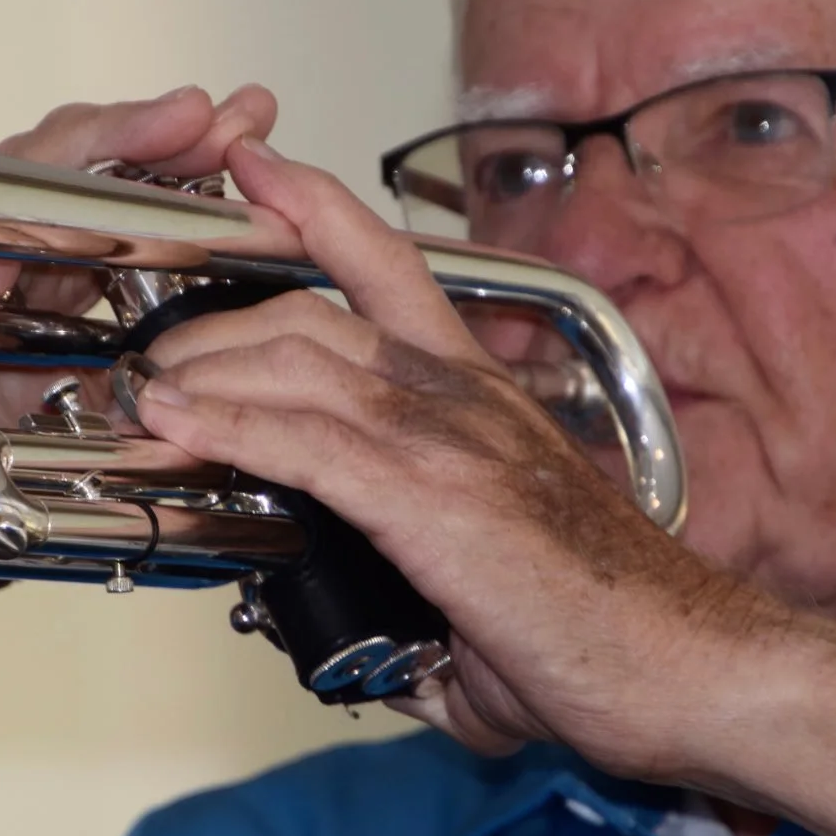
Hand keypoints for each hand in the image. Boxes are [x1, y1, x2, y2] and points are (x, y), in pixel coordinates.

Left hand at [133, 136, 768, 777]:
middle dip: (216, 322)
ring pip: (296, 363)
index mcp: (481, 396)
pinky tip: (176, 428)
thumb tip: (372, 638)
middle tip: (160, 353)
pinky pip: (304, 444)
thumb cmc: (608, 626)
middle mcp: (462, 397)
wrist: (690, 667)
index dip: (316, 205)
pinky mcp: (431, 502)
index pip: (391, 266)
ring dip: (204, 372)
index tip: (255, 168)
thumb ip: (422, 580)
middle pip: (312, 311)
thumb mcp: (495, 570)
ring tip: (146, 392)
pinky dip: (226, 427)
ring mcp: (448, 442)